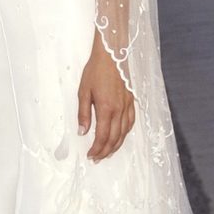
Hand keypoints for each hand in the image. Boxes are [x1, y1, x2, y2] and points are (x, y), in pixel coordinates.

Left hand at [77, 32, 134, 160]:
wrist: (112, 55)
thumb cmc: (95, 71)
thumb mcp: (83, 92)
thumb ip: (83, 114)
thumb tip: (82, 132)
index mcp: (106, 109)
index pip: (102, 136)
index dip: (96, 149)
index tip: (90, 155)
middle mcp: (119, 110)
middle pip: (114, 138)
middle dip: (105, 151)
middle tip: (97, 158)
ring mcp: (127, 106)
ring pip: (124, 133)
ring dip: (116, 146)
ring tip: (107, 153)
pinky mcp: (131, 101)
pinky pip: (131, 122)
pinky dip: (125, 133)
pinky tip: (120, 137)